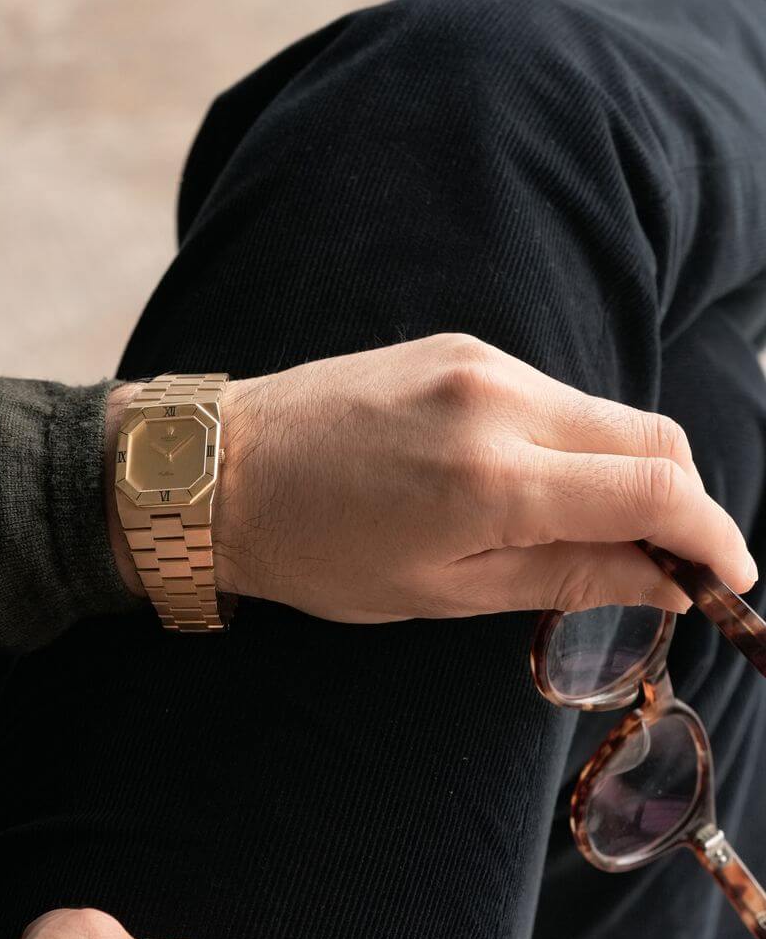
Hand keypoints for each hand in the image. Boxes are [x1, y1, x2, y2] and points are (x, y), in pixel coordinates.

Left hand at [203, 335, 754, 619]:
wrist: (223, 470)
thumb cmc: (316, 551)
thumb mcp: (441, 591)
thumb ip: (565, 579)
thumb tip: (663, 582)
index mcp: (494, 476)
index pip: (655, 490)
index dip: (711, 536)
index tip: (730, 577)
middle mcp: (499, 399)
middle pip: (652, 437)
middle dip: (685, 502)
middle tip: (675, 563)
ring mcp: (480, 361)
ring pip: (607, 413)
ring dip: (630, 472)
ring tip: (603, 534)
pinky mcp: (460, 347)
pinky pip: (556, 395)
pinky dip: (578, 443)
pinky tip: (548, 488)